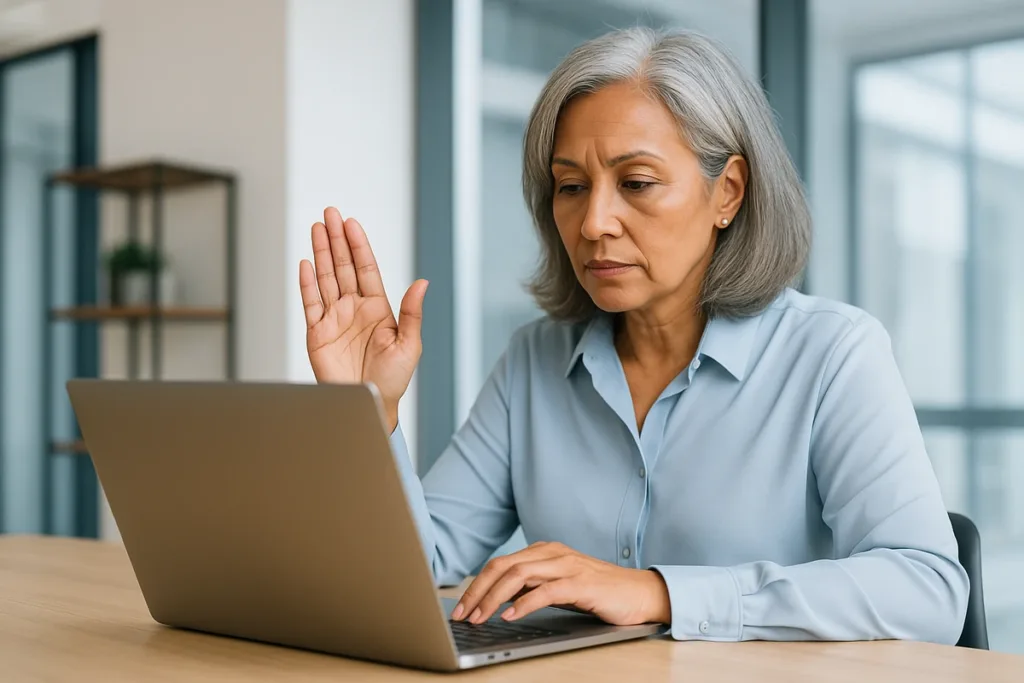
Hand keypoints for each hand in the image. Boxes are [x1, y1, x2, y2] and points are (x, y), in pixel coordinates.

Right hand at [299, 207, 427, 430]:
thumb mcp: (409, 345)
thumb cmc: (392, 379)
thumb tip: (423, 283)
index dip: (358, 245)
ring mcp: (334, 319)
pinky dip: (307, 283)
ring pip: (325, 278)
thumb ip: (412, 313)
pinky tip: (305, 263)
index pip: (366, 269)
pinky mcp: (317, 333)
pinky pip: (310, 302)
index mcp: (378, 308)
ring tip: (317, 228)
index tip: (351, 223)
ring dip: (320, 253)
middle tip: (330, 213)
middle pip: (343, 266)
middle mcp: (354, 309)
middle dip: (336, 240)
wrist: (368, 404)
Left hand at [450, 542, 670, 625]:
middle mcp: (553, 553)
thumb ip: (532, 586)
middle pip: (503, 566)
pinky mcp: (581, 583)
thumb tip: (498, 600)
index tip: (461, 607)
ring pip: (518, 576)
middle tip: (463, 614)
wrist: (640, 592)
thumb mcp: (558, 585)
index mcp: (544, 551)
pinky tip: (510, 616)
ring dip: (493, 598)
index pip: (500, 564)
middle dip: (478, 591)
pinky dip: (524, 604)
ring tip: (480, 617)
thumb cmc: (599, 591)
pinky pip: (546, 591)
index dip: (477, 585)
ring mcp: (567, 566)